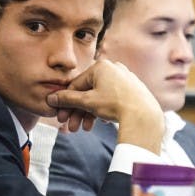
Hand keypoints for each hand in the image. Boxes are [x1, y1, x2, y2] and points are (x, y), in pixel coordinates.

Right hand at [46, 59, 163, 152]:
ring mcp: (124, 78)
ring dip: (89, 114)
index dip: (66, 102)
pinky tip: (102, 121)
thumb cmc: (115, 104)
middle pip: (88, 92)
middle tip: (72, 126)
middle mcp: (113, 68)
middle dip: (78, 111)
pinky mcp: (131, 89)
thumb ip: (68, 99)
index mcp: (100, 66)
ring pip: (99, 97)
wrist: (143, 115)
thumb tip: (51, 98)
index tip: (60, 114)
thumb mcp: (87, 102)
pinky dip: (104, 110)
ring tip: (86, 129)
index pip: (76, 84)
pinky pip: (111, 98)